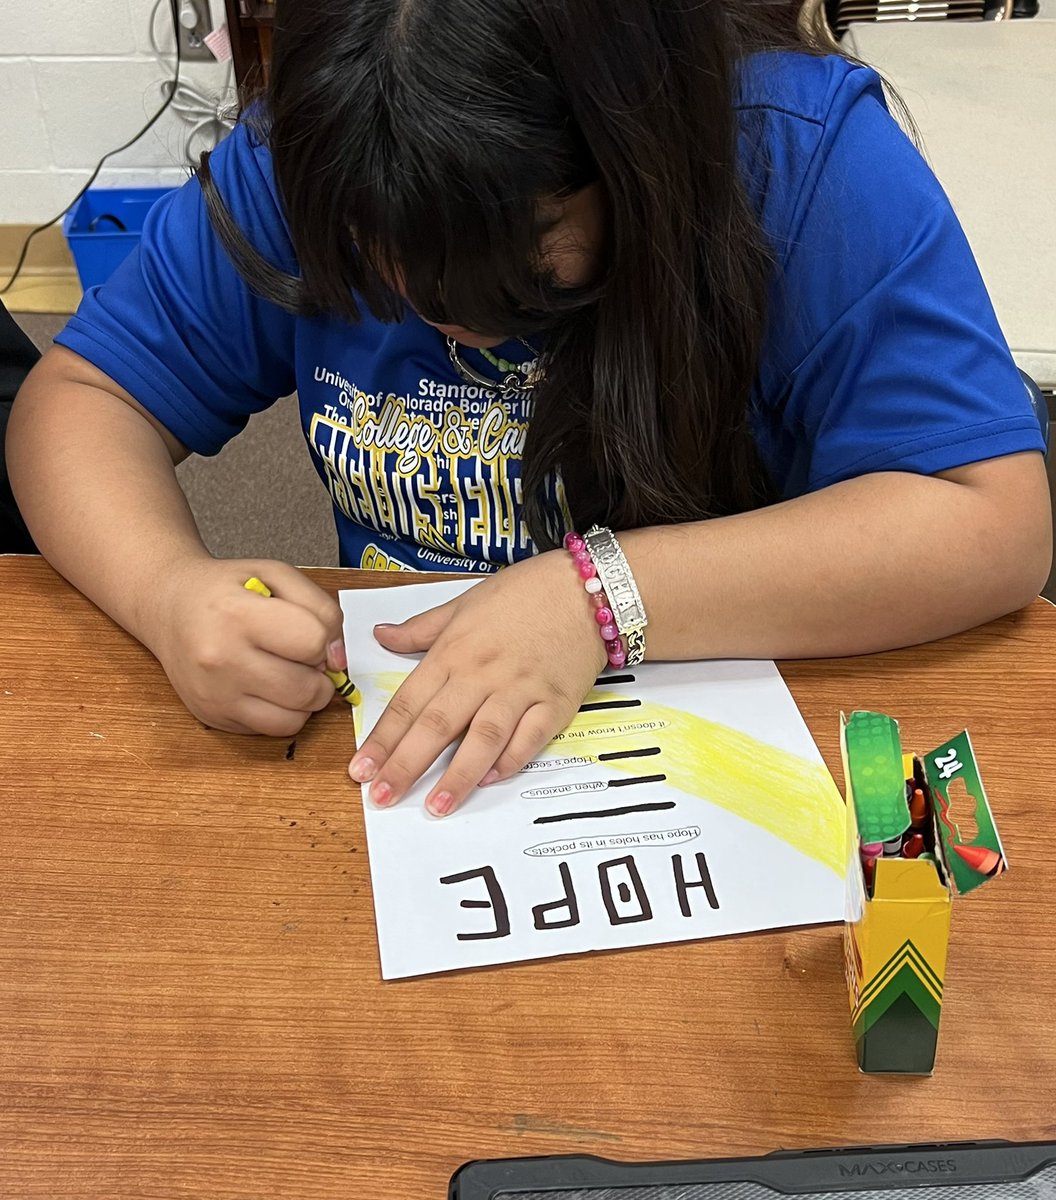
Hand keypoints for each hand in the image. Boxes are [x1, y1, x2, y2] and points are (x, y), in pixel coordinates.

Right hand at [150, 557, 345, 735]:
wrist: (169, 607)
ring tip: (288, 672)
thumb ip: (322, 609)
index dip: (325, 639)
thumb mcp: (277, 575)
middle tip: (302, 656)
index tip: (313, 633)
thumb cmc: (227, 589)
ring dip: (305, 698)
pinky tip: (270, 687)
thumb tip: (338, 659)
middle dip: (319, 674)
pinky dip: (284, 712)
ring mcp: (215, 695)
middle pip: (307, 689)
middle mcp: (221, 659)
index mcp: (238, 614)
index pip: (313, 642)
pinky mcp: (214, 718)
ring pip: (295, 719)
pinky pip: (273, 730)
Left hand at [348, 550, 607, 816]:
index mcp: (454, 651)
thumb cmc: (524, 592)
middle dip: (406, 765)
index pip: (409, 702)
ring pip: (483, 738)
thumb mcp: (464, 602)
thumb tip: (381, 636)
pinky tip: (490, 780)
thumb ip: (421, 628)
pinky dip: (509, 761)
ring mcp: (520, 690)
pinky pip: (529, 739)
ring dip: (457, 776)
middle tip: (381, 797)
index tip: (360, 769)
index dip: (382, 739)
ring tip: (436, 806)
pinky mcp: (555, 704)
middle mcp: (483, 674)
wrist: (587, 589)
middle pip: (437, 725)